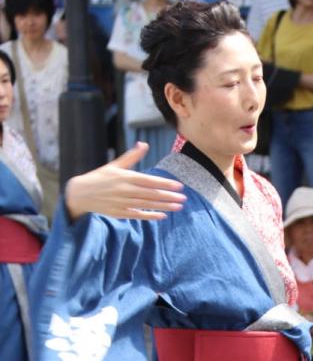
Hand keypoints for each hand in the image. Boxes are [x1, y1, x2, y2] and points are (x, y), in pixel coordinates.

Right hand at [65, 143, 185, 220]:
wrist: (81, 193)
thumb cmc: (100, 177)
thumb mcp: (115, 165)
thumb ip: (131, 156)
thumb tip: (143, 144)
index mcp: (125, 177)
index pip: (149, 181)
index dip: (165, 183)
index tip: (179, 185)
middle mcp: (125, 190)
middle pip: (151, 194)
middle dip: (169, 196)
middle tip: (184, 198)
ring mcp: (123, 203)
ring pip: (147, 205)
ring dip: (164, 206)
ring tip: (178, 206)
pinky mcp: (120, 213)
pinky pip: (138, 215)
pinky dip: (150, 216)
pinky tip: (163, 216)